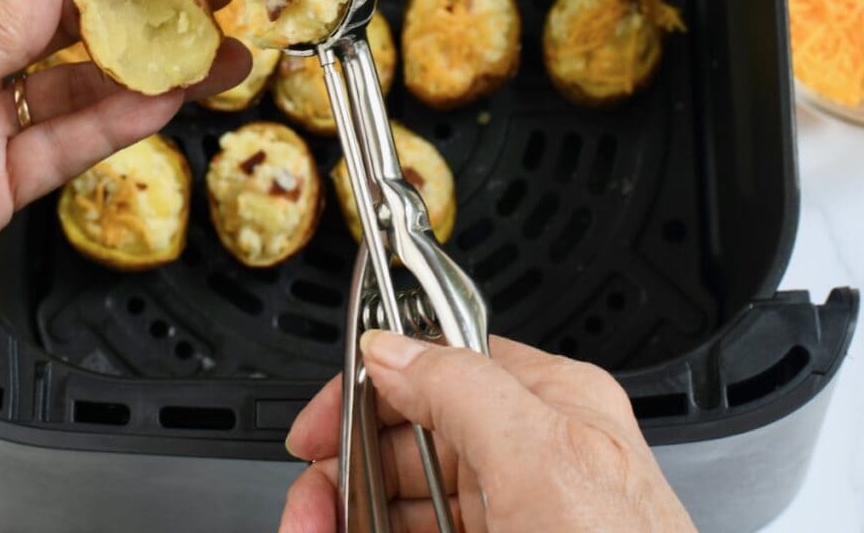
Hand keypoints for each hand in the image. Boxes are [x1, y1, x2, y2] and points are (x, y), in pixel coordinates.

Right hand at [281, 331, 695, 532]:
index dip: (370, 390)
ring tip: (317, 532)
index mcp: (553, 404)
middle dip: (346, 471)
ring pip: (404, 502)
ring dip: (350, 518)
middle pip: (410, 440)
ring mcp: (514, 520)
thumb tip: (391, 348)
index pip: (440, 364)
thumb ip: (461, 387)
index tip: (318, 430)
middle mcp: (532, 457)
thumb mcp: (543, 463)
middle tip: (309, 511)